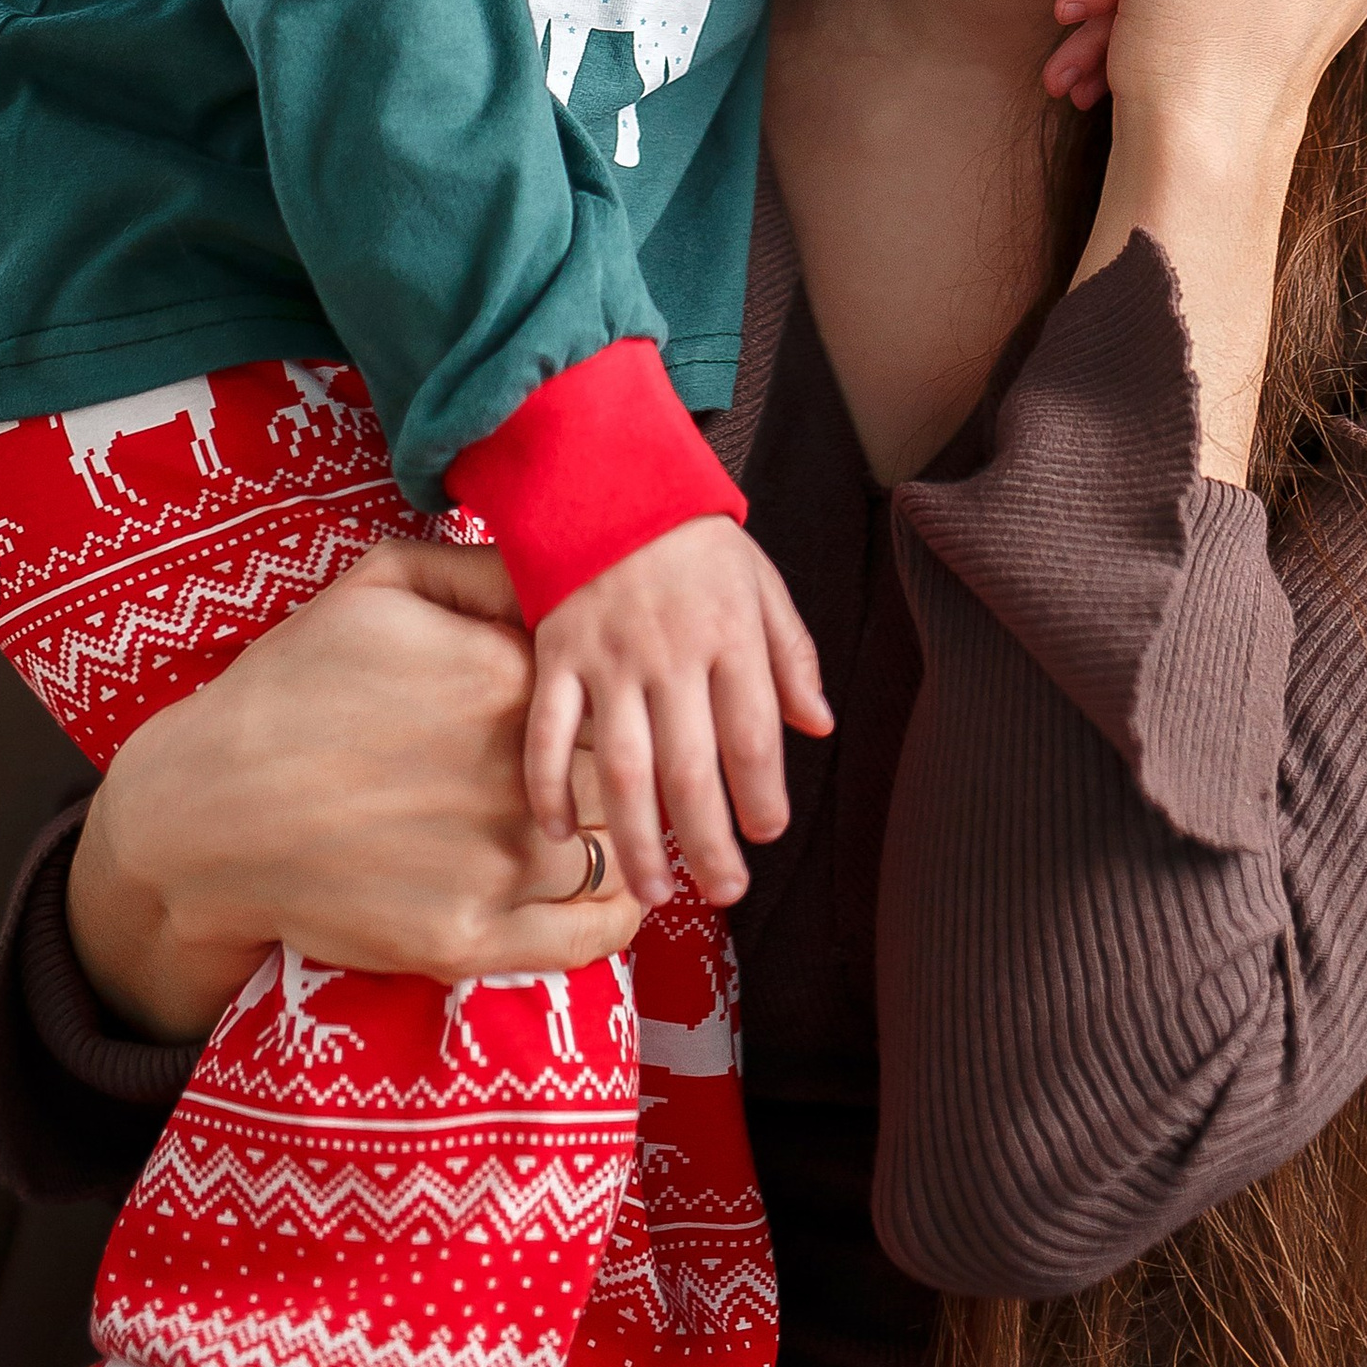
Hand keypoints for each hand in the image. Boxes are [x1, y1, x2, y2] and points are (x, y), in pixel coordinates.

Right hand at [68, 537, 641, 1040]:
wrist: (205, 810)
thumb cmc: (291, 684)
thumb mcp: (381, 583)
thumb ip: (486, 569)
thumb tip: (564, 570)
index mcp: (504, 676)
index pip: (619, 683)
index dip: (628, 691)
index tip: (627, 696)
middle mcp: (512, 772)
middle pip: (629, 769)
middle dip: (641, 765)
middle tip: (646, 766)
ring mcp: (492, 864)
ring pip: (624, 852)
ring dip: (640, 840)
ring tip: (641, 830)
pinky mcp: (466, 939)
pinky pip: (586, 936)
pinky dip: (619, 916)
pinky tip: (618, 894)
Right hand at [526, 515, 830, 913]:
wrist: (607, 474)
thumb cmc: (693, 539)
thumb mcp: (761, 582)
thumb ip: (793, 656)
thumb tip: (820, 726)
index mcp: (730, 633)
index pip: (753, 734)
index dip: (763, 795)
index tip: (766, 833)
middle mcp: (671, 653)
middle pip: (691, 769)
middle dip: (709, 842)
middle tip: (723, 892)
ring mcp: (608, 658)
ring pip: (622, 767)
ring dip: (637, 839)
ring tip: (653, 892)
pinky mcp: (556, 653)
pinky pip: (547, 732)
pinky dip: (546, 785)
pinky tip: (555, 832)